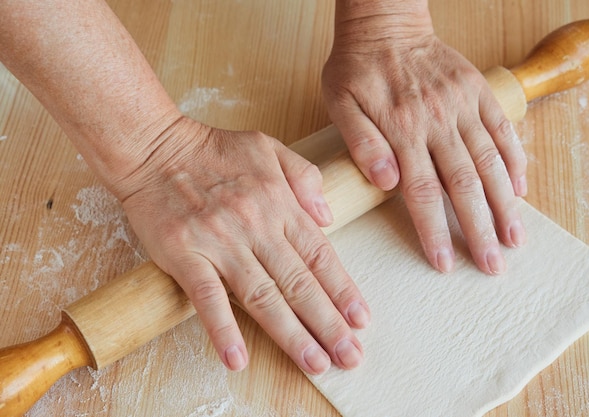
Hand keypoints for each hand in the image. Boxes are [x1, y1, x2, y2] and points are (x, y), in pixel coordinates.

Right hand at [116, 117, 369, 373]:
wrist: (153, 148)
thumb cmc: (212, 150)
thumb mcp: (268, 148)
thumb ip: (305, 178)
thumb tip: (328, 216)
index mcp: (279, 203)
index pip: (319, 255)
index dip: (343, 290)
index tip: (360, 319)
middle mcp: (256, 226)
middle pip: (299, 283)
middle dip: (328, 323)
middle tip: (350, 355)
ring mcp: (221, 243)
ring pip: (263, 296)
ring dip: (291, 334)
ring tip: (315, 362)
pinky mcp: (185, 255)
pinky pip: (207, 298)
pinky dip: (222, 329)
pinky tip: (237, 358)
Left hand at [322, 12, 526, 273]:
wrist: (385, 24)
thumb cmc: (357, 68)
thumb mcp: (341, 102)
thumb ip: (361, 142)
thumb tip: (384, 181)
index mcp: (401, 130)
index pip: (422, 192)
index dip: (434, 231)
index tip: (444, 263)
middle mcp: (438, 121)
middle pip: (463, 185)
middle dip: (479, 230)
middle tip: (493, 266)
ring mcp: (463, 106)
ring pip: (490, 162)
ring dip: (505, 204)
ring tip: (516, 238)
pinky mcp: (478, 92)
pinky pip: (503, 130)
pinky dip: (516, 160)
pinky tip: (521, 189)